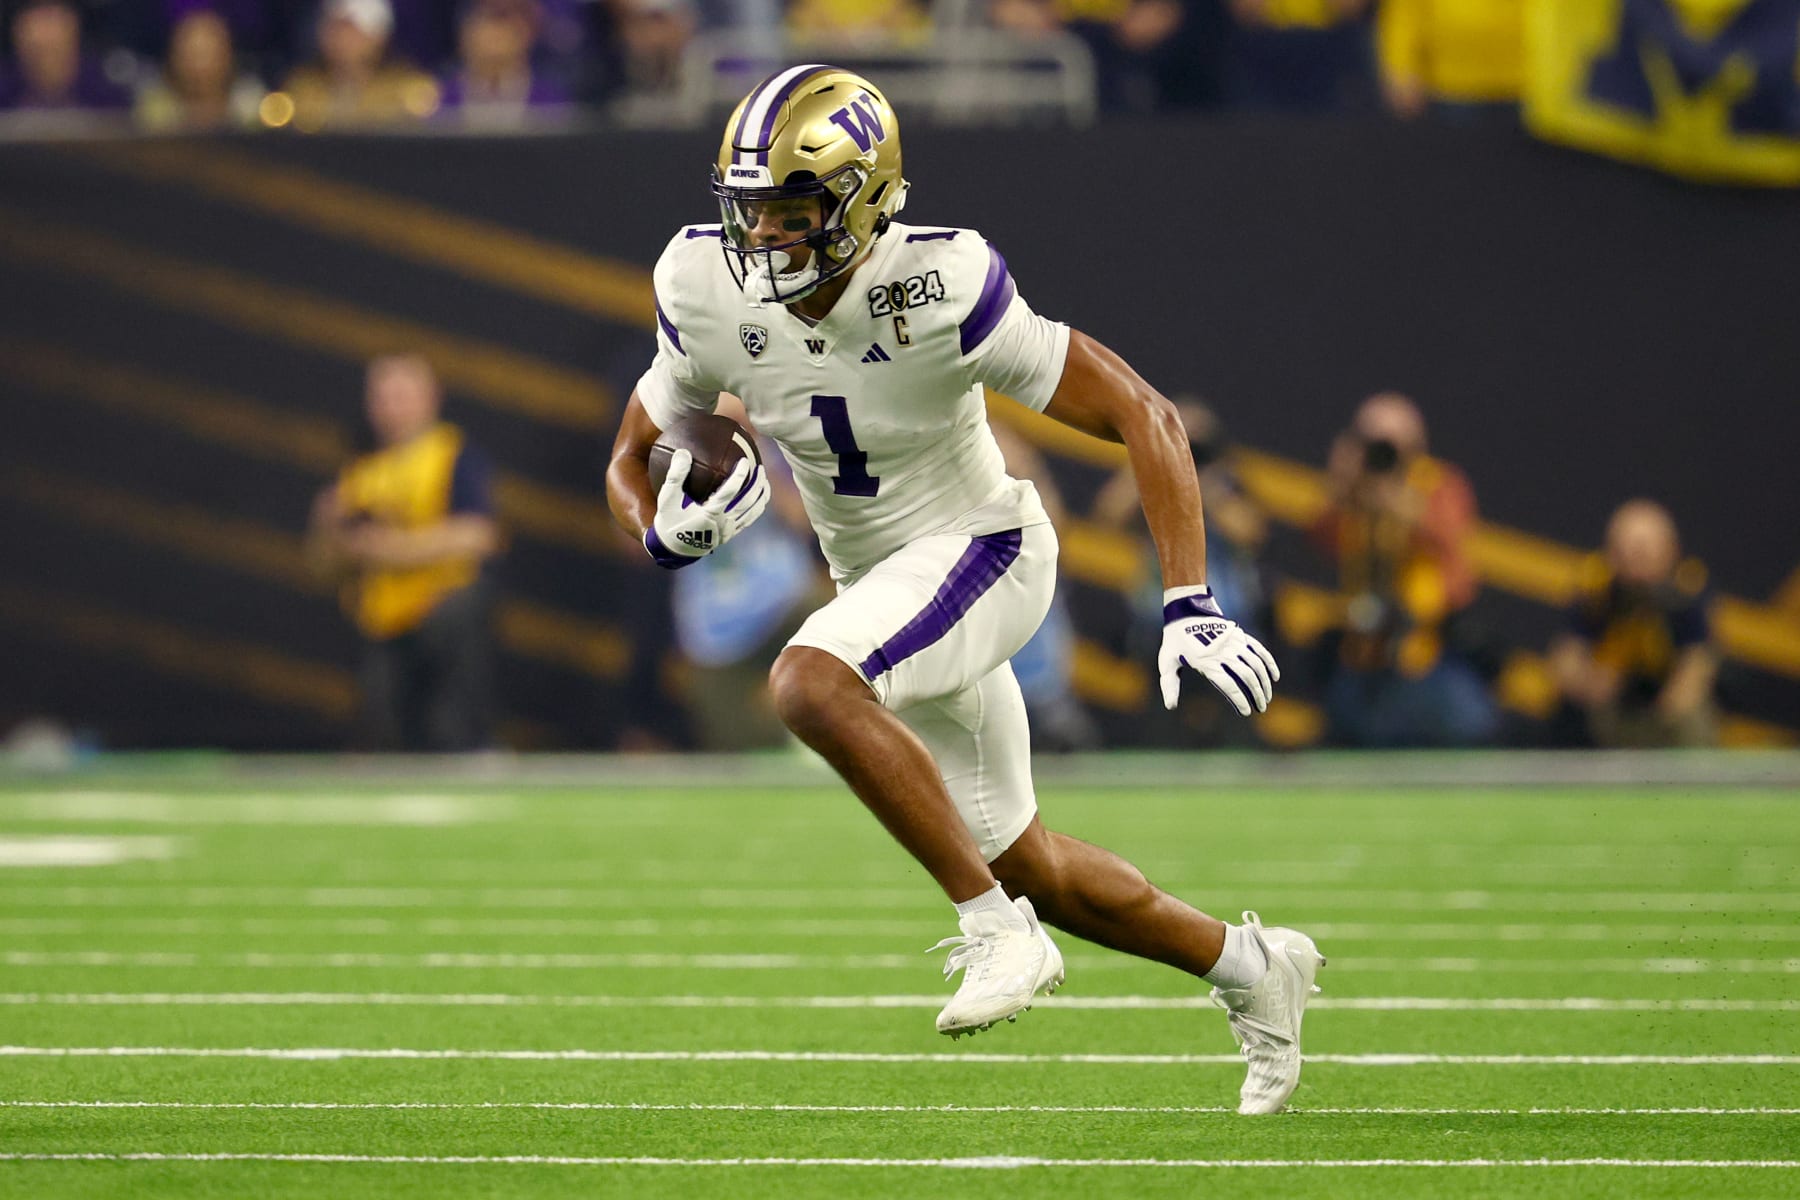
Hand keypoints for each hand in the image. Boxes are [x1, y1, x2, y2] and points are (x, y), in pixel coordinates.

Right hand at [644, 449, 769, 568]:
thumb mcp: (668, 497)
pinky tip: (759, 499)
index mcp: (710, 514)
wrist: (674, 548)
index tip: (745, 461)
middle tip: (760, 468)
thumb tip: (683, 452)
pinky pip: (748, 520)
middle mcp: (723, 523)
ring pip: (751, 513)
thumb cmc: (670, 520)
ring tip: (765, 482)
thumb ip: (676, 475)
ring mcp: (729, 530)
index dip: (739, 476)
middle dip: (756, 484)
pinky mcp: (730, 535)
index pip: (730, 492)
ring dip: (761, 497)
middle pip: (747, 502)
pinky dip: (756, 509)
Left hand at [1158, 586, 1279, 715]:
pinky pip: (1259, 650)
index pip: (1229, 685)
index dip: (1240, 700)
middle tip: (1261, 708)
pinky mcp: (1240, 635)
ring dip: (1264, 682)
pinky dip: (1269, 663)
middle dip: (1256, 695)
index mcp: (1207, 662)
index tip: (1246, 712)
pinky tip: (1275, 677)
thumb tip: (1170, 707)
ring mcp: (1234, 643)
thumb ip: (1169, 685)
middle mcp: (1224, 652)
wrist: (1185, 610)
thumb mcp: (1166, 662)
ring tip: (1267, 698)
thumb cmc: (1174, 641)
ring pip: (1256, 665)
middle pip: (1247, 676)